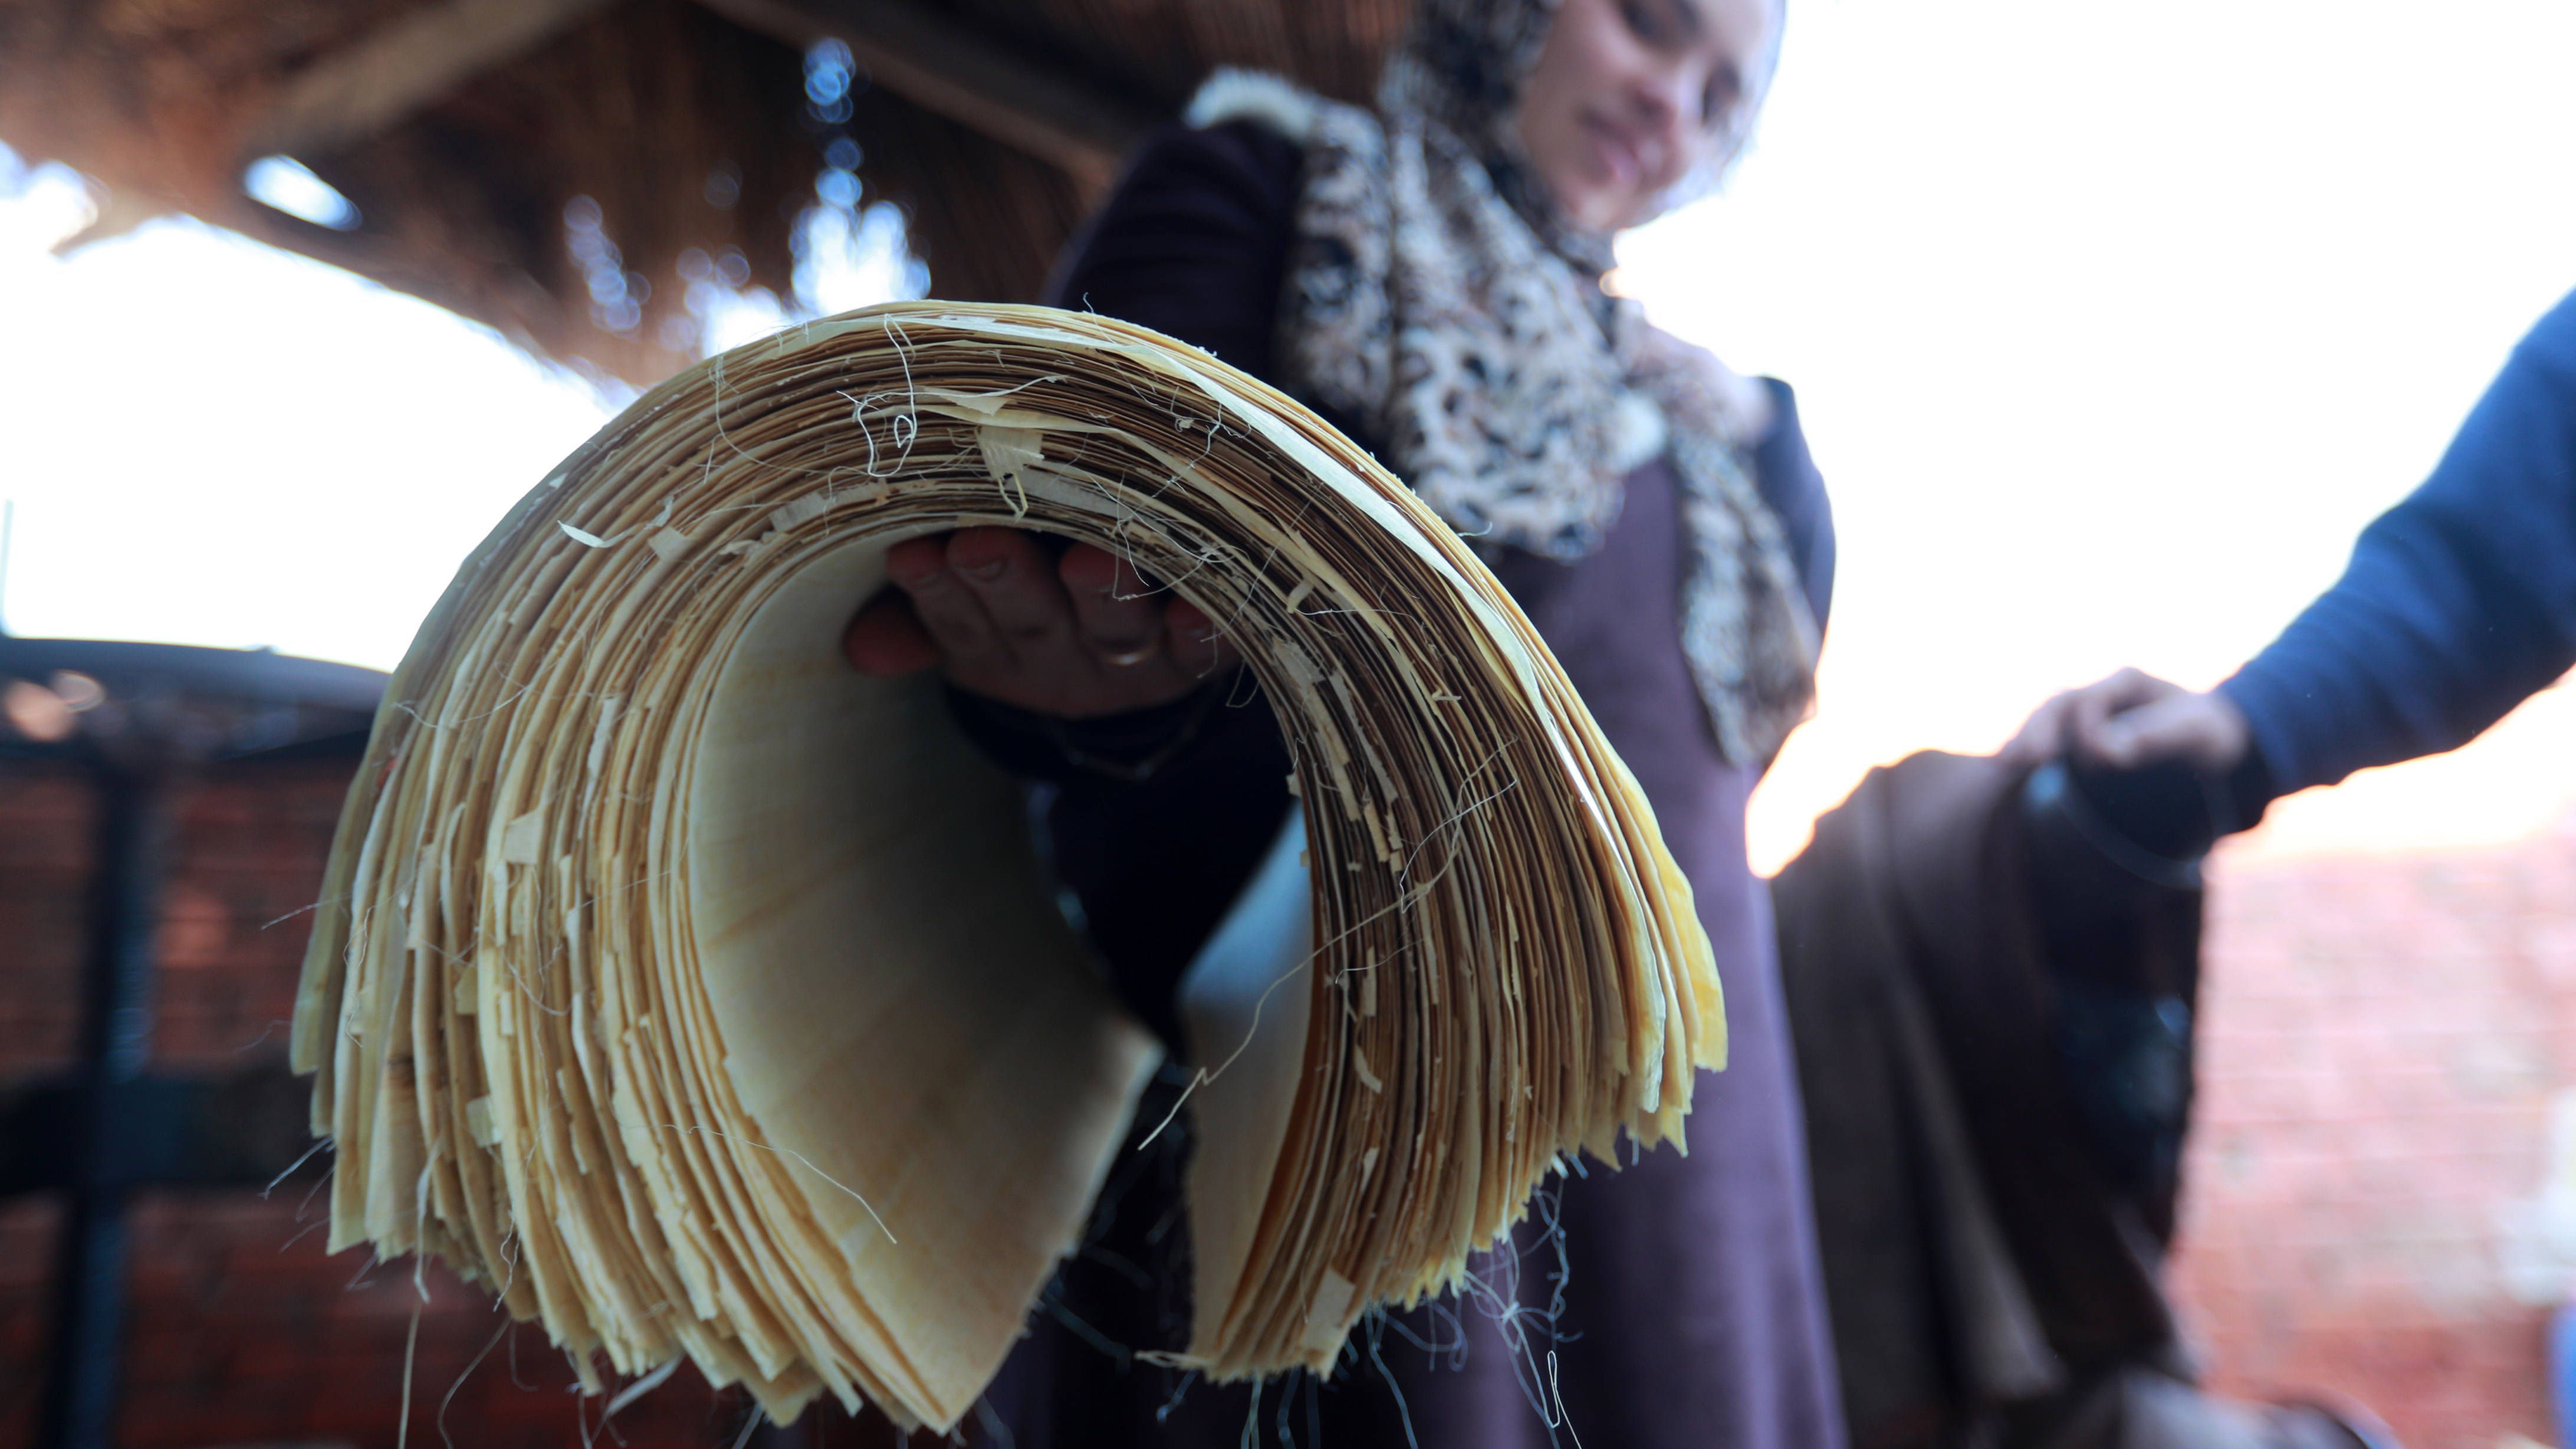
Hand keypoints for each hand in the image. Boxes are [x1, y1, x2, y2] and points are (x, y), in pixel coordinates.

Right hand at [842, 527, 1239, 717]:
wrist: (1146, 661)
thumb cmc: (1042, 601)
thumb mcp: (971, 621)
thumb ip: (920, 619)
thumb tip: (858, 648)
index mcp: (999, 651)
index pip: (959, 622)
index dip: (936, 592)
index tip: (910, 553)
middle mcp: (1065, 661)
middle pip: (1033, 624)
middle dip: (1006, 583)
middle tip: (979, 543)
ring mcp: (1135, 662)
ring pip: (1115, 631)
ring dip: (1101, 594)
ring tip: (1087, 558)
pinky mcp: (1200, 658)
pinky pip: (1204, 648)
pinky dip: (1199, 626)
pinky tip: (1195, 604)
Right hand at [2004, 667, 2251, 772]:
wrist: (2218, 738)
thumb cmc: (2211, 732)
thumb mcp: (2195, 731)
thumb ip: (2153, 736)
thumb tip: (2106, 750)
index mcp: (2129, 681)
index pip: (2092, 696)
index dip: (2087, 723)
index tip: (2100, 757)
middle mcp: (2103, 692)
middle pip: (2059, 703)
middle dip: (2040, 729)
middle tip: (2027, 759)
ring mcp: (2089, 711)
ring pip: (2047, 718)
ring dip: (2026, 738)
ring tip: (2006, 764)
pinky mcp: (2083, 733)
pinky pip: (2049, 736)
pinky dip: (2029, 748)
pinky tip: (2010, 767)